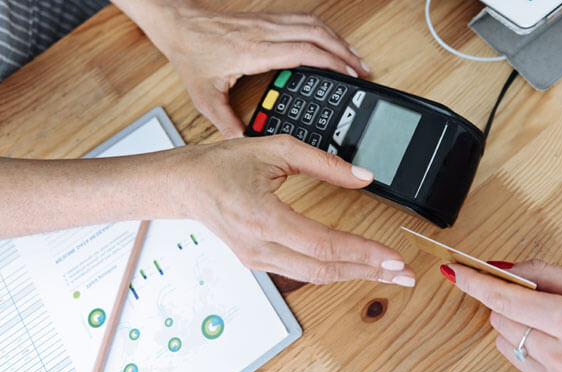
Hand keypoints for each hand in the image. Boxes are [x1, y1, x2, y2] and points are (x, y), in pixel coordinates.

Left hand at [114, 0, 369, 137]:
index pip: (304, 51)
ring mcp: (268, 22)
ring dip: (338, 40)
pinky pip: (304, 20)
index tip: (349, 76)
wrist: (178, 24)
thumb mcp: (205, 96)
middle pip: (318, 36)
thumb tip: (244, 143)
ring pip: (314, 24)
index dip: (332, 62)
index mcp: (254, 51)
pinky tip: (332, 43)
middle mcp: (265, 32)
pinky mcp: (267, 19)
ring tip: (355, 58)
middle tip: (362, 72)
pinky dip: (324, 32)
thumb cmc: (191, 54)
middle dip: (345, 53)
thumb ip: (226, 123)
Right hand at [174, 135, 414, 285]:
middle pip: (325, 269)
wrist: (185, 185)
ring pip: (315, 276)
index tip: (393, 257)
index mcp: (264, 217)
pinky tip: (353, 265)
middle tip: (403, 274)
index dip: (363, 252)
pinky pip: (302, 272)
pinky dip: (332, 269)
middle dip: (369, 272)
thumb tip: (363, 176)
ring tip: (386, 272)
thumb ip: (325, 163)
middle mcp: (260, 245)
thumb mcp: (277, 149)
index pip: (324, 244)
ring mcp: (257, 258)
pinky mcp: (258, 261)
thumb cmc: (222, 165)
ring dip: (354, 274)